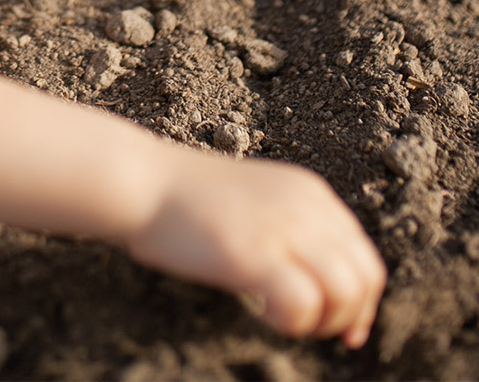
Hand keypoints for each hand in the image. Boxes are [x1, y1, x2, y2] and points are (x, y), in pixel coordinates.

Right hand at [125, 144, 385, 348]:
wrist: (142, 181)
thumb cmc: (187, 199)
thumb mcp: (257, 200)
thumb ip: (291, 227)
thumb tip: (318, 282)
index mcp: (309, 192)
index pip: (364, 254)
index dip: (359, 299)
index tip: (339, 326)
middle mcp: (305, 206)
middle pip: (365, 276)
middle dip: (349, 315)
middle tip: (310, 327)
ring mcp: (281, 228)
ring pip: (346, 292)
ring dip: (323, 321)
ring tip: (285, 319)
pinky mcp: (254, 254)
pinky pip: (304, 303)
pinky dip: (293, 322)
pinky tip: (263, 314)